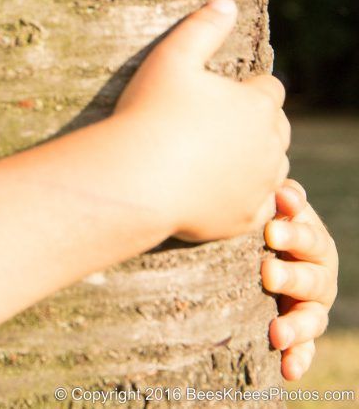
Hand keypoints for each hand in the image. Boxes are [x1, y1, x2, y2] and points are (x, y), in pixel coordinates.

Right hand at [112, 0, 290, 241]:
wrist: (135, 179)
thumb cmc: (150, 115)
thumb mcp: (170, 59)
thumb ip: (202, 27)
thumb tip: (226, 2)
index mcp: (258, 105)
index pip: (269, 90)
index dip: (244, 90)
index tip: (215, 95)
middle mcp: (269, 146)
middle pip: (275, 130)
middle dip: (253, 126)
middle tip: (212, 127)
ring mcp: (259, 185)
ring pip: (271, 169)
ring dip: (252, 162)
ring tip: (214, 158)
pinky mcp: (244, 218)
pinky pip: (258, 207)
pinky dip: (243, 199)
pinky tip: (215, 190)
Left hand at [261, 178, 337, 380]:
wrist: (243, 252)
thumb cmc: (252, 224)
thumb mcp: (262, 210)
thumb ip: (275, 200)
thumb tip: (281, 191)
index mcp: (308, 238)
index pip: (307, 233)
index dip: (293, 231)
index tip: (270, 231)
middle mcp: (316, 271)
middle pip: (312, 275)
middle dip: (291, 276)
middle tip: (266, 274)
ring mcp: (310, 304)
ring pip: (312, 315)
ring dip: (297, 325)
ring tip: (277, 332)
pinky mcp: (301, 331)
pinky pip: (304, 349)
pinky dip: (298, 359)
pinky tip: (288, 370)